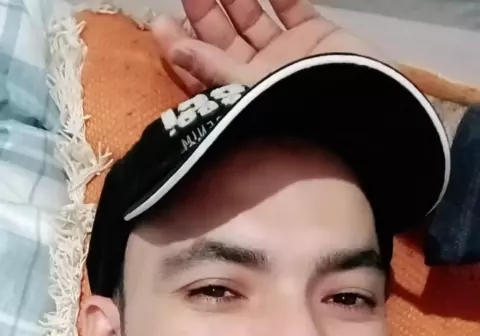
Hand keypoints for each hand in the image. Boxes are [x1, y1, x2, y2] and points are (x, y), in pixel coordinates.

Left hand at [151, 0, 392, 93]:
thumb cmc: (302, 109)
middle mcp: (260, 75)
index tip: (160, 24)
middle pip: (222, 37)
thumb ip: (212, 69)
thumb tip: (173, 50)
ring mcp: (287, 53)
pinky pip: (290, 4)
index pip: (201, 70)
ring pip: (251, 16)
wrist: (364, 108)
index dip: (180, 47)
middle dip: (203, 10)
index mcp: (239, 97)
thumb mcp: (248, 93)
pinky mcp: (315, 35)